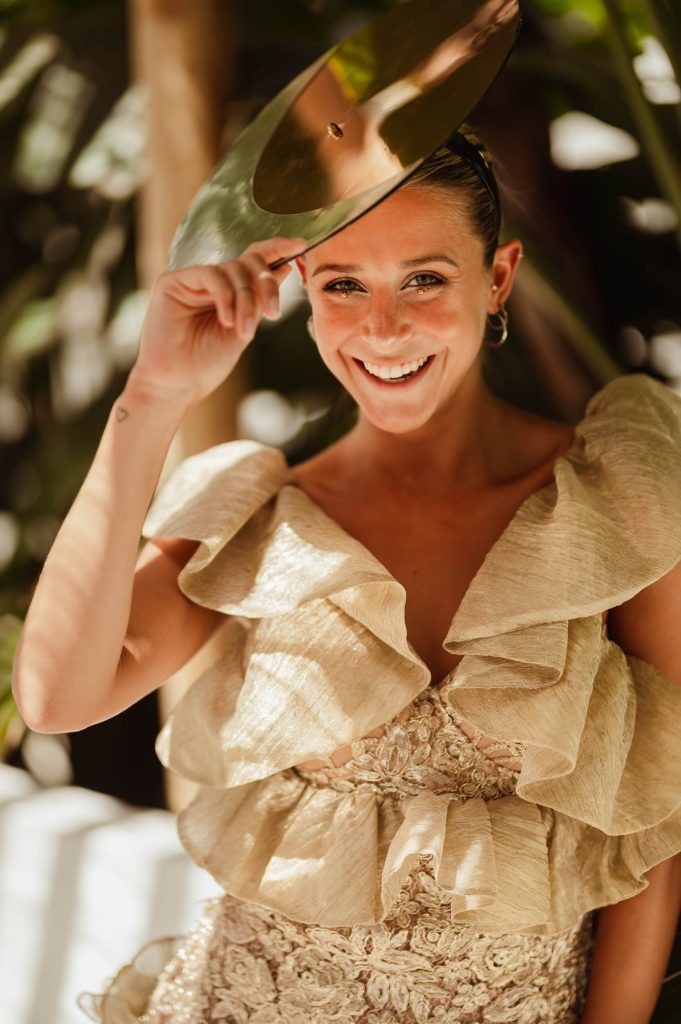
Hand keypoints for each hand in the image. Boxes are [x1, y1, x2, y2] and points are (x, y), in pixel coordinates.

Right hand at [127, 236, 305, 407]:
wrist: (177, 385)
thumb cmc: (206, 364)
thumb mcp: (245, 328)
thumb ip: (260, 299)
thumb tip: (285, 266)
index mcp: (228, 292)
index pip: (253, 260)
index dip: (276, 249)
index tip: (300, 246)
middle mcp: (209, 282)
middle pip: (248, 261)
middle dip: (266, 284)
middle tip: (274, 313)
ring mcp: (190, 280)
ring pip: (232, 270)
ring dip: (246, 301)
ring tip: (244, 332)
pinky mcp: (172, 282)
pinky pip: (210, 275)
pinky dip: (225, 297)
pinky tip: (227, 321)